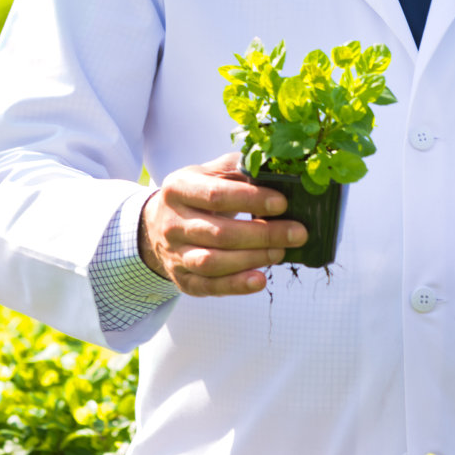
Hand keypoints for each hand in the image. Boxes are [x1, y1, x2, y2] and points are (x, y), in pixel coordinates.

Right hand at [138, 154, 306, 297]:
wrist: (157, 223)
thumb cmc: (196, 194)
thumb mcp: (208, 173)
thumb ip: (237, 168)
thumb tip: (274, 168)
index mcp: (178, 189)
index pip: (216, 196)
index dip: (251, 200)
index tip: (282, 203)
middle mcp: (172, 223)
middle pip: (220, 233)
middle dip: (263, 234)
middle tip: (297, 232)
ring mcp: (175, 254)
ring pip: (213, 262)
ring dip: (252, 259)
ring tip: (281, 252)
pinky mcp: (182, 279)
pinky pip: (209, 286)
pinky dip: (235, 286)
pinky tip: (259, 280)